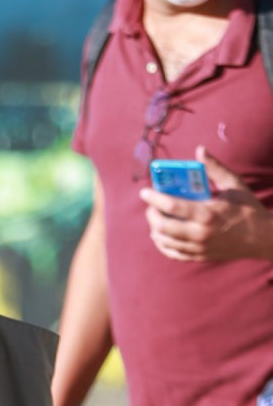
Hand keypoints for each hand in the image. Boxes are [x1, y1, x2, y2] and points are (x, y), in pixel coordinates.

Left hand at [139, 146, 272, 262]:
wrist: (262, 238)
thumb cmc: (248, 209)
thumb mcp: (234, 184)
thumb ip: (214, 168)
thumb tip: (200, 150)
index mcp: (208, 213)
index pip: (172, 206)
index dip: (154, 198)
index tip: (144, 192)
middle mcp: (200, 233)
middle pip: (163, 227)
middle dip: (151, 214)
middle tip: (150, 205)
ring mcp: (199, 248)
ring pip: (165, 241)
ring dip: (154, 229)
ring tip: (154, 218)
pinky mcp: (200, 256)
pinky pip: (173, 253)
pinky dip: (162, 244)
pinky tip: (160, 235)